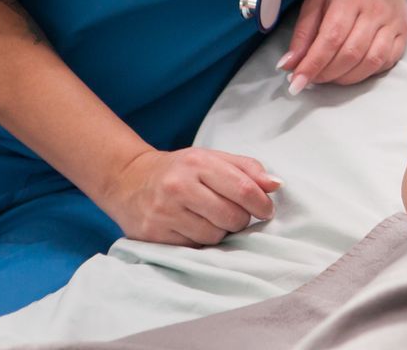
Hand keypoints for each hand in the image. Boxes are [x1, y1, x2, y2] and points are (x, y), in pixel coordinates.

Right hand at [99, 146, 280, 246]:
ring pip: (214, 236)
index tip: (267, 211)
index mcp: (198, 162)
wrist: (129, 180)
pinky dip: (200, 241)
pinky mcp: (153, 234)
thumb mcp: (212, 158)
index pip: (243, 189)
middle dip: (241, 220)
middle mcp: (179, 186)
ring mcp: (164, 212)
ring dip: (221, 232)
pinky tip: (193, 227)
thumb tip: (277, 185)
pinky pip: (193, 247)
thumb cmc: (180, 170)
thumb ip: (247, 169)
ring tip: (211, 219)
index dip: (262, 204)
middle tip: (236, 216)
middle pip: (231, 217)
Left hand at [277, 0, 406, 92]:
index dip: (312, 65)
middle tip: (310, 79)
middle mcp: (375, 10)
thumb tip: (289, 65)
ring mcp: (393, 22)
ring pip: (371, 62)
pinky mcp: (404, 32)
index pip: (330, 39)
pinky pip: (387, 62)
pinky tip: (352, 70)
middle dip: (326, 74)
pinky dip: (367, 73)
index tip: (295, 83)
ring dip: (346, 78)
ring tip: (329, 76)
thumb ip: (303, 32)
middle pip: (350, 54)